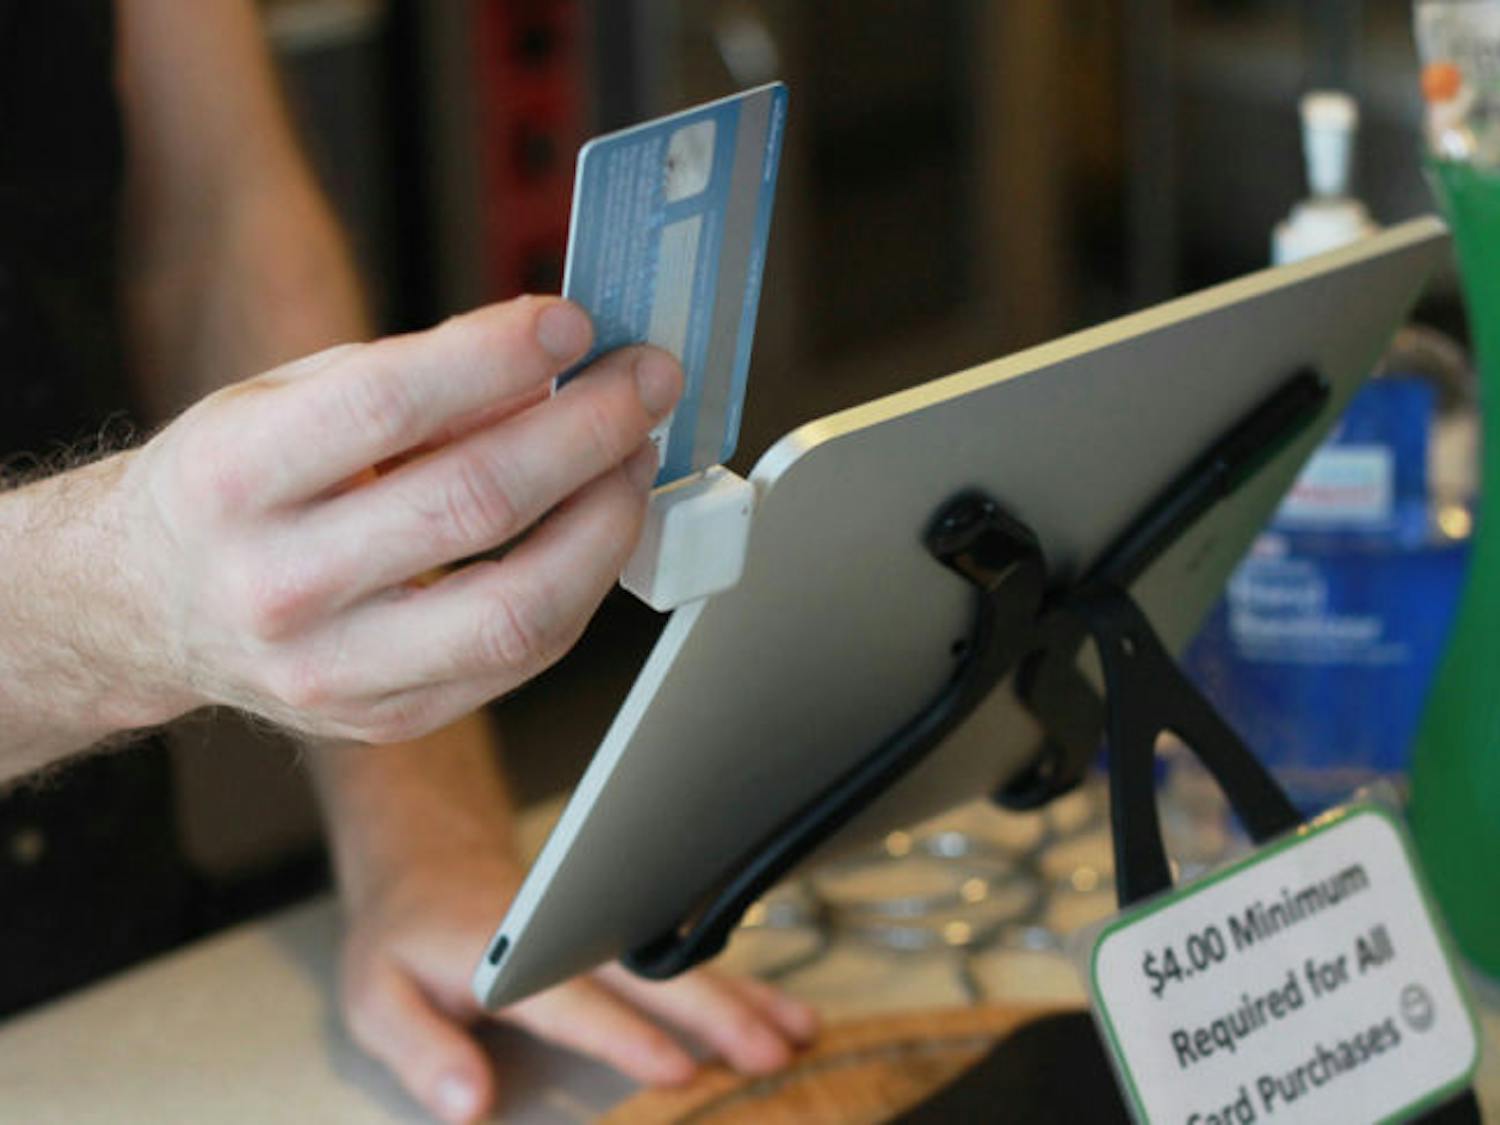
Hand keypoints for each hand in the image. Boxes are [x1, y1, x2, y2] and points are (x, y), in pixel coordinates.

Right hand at [109, 297, 681, 741]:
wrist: (152, 610)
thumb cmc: (232, 491)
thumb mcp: (279, 403)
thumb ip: (405, 383)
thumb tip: (547, 366)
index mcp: (233, 477)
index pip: (387, 405)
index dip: (498, 356)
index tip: (573, 323)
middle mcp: (276, 586)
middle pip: (473, 503)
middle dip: (587, 430)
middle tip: (643, 382)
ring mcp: (334, 670)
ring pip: (517, 607)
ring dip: (606, 520)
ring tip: (636, 456)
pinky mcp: (388, 719)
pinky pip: (522, 655)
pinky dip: (581, 583)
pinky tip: (598, 525)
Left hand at [338, 849, 818, 1123]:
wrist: (428, 865)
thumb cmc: (403, 940)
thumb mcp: (375, 999)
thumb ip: (424, 1052)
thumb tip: (470, 1106)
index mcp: (503, 950)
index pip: (572, 995)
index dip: (623, 1033)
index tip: (675, 1069)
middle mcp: (565, 929)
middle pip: (648, 970)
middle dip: (713, 1011)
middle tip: (764, 1054)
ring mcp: (598, 924)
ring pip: (679, 958)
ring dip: (742, 994)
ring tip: (797, 1032)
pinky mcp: (619, 929)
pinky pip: (684, 955)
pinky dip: (738, 984)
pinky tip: (782, 1010)